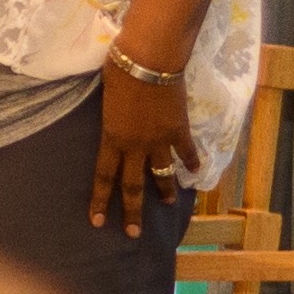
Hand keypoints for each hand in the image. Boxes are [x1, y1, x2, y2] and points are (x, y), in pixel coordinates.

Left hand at [87, 56, 185, 234]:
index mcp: (112, 138)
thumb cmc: (119, 69)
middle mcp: (135, 146)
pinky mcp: (180, 130)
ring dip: (165, 191)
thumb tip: (111, 114)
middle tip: (133, 233)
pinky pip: (187, 152)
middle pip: (132, 186)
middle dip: (132, 211)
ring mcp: (160, 141)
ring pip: (162, 174)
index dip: (100, 200)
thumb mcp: (104, 96)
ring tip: (168, 204)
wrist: (150, 60)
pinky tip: (196, 172)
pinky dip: (192, 162)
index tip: (97, 222)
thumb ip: (109, 114)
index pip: (103, 177)